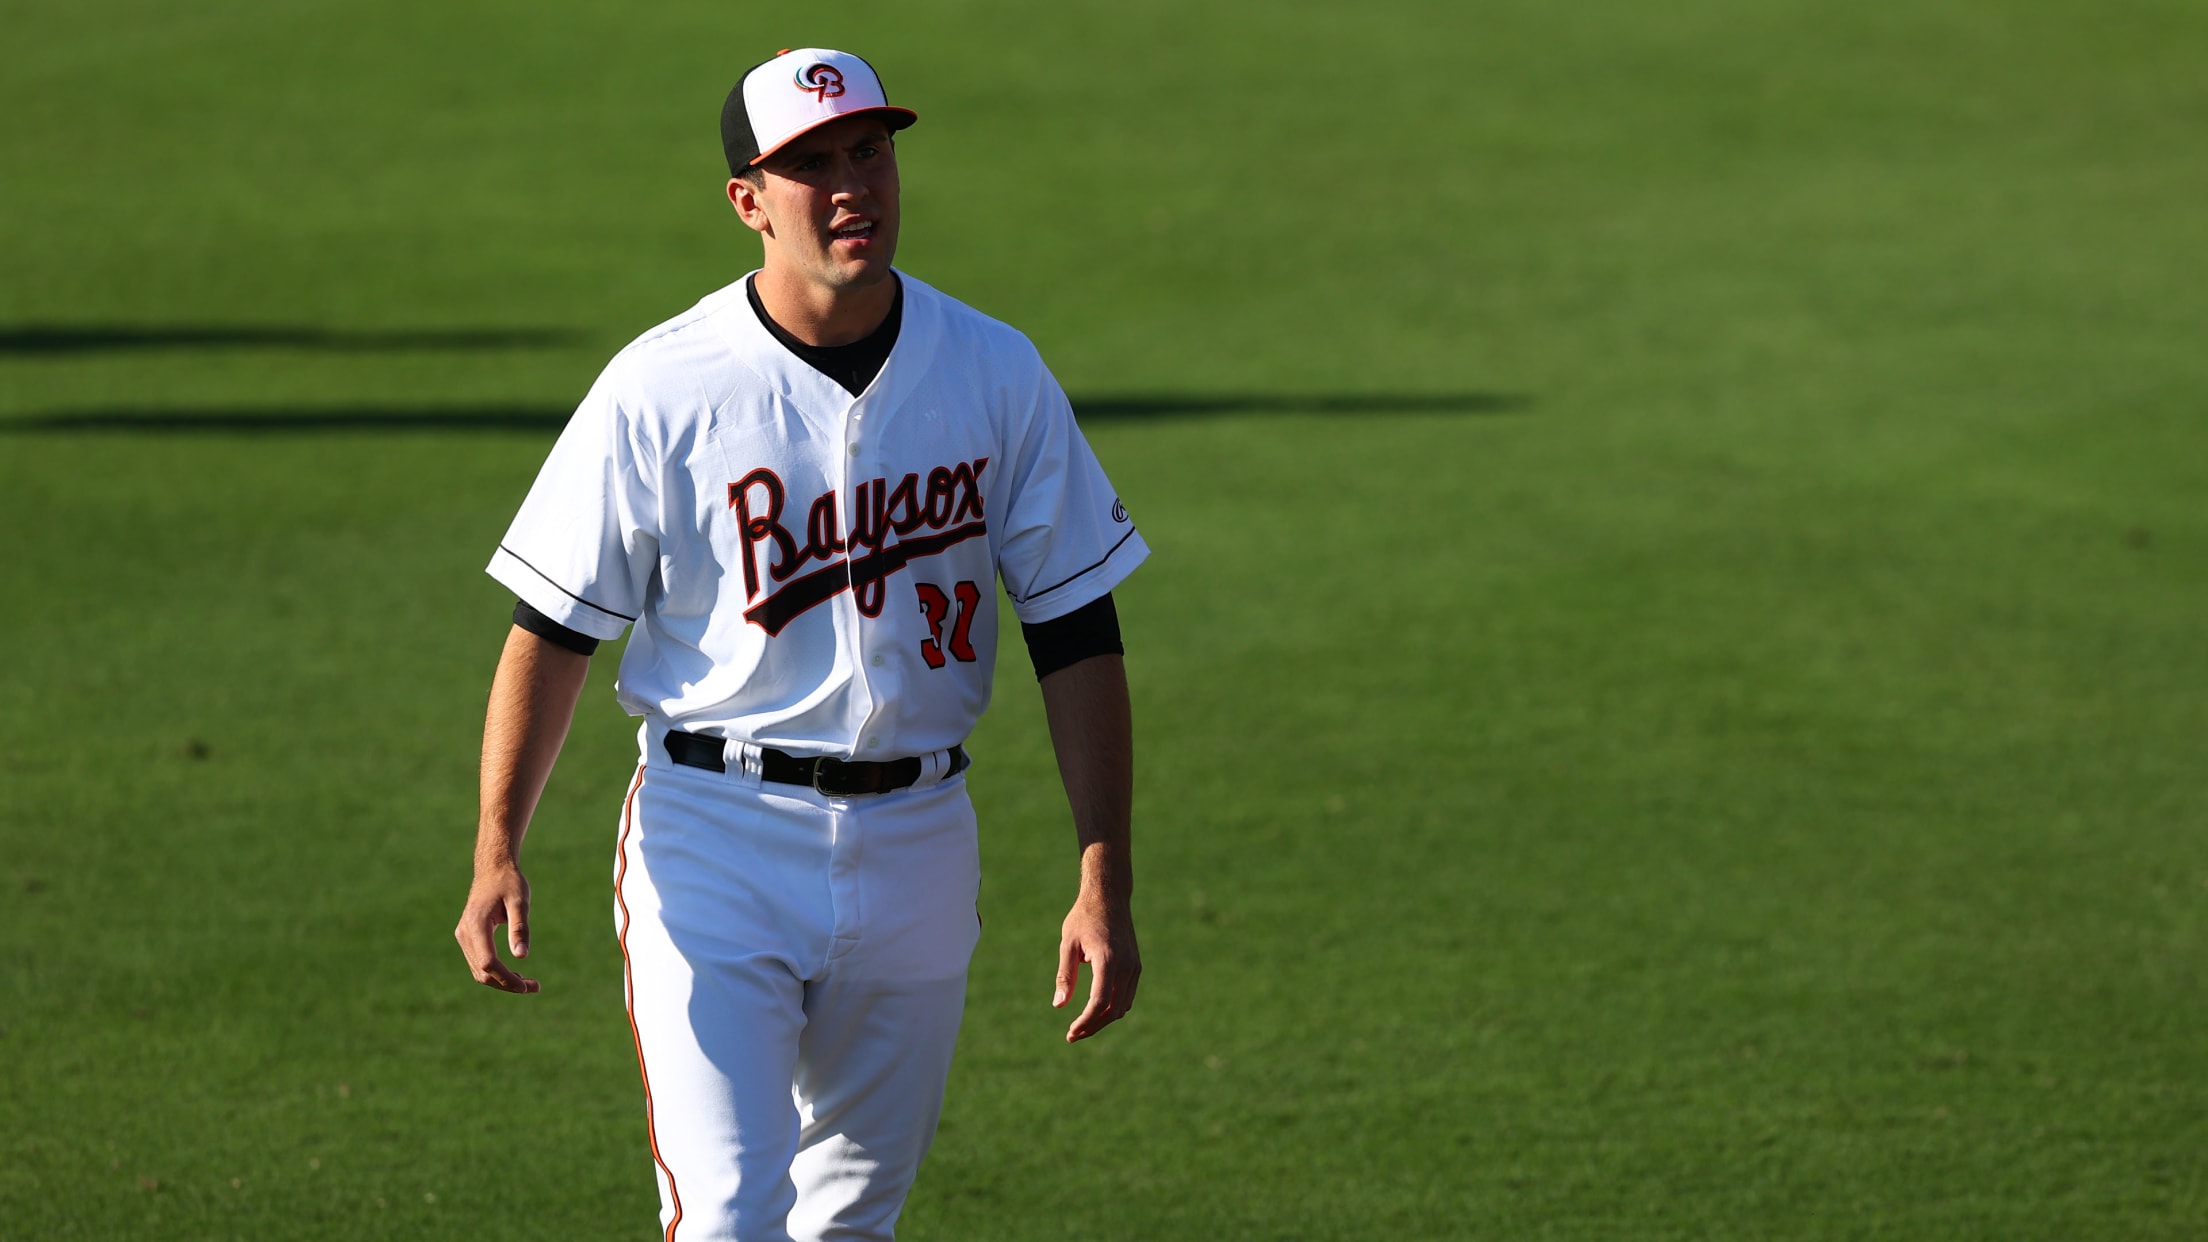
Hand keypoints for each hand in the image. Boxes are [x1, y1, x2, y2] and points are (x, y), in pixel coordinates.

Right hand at [455, 862, 538, 993]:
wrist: (492, 869)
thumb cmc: (508, 883)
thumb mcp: (520, 902)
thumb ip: (520, 928)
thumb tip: (521, 956)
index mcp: (476, 924)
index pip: (488, 962)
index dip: (506, 978)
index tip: (526, 986)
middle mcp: (465, 934)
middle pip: (482, 971)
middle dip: (507, 984)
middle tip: (535, 987)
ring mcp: (463, 937)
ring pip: (479, 971)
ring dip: (502, 981)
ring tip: (529, 984)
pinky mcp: (467, 938)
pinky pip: (479, 963)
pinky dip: (495, 973)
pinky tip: (515, 974)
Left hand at [1053, 894, 1138, 1041]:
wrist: (1109, 897)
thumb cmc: (1084, 918)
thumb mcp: (1068, 944)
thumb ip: (1065, 975)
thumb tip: (1059, 1005)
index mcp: (1107, 959)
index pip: (1099, 1002)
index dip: (1085, 1022)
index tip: (1070, 1032)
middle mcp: (1126, 966)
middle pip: (1113, 1010)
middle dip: (1093, 1027)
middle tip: (1073, 1035)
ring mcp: (1134, 967)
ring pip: (1122, 1007)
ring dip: (1103, 1020)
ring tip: (1082, 1027)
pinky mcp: (1136, 967)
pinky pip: (1127, 997)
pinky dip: (1113, 1009)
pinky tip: (1096, 1013)